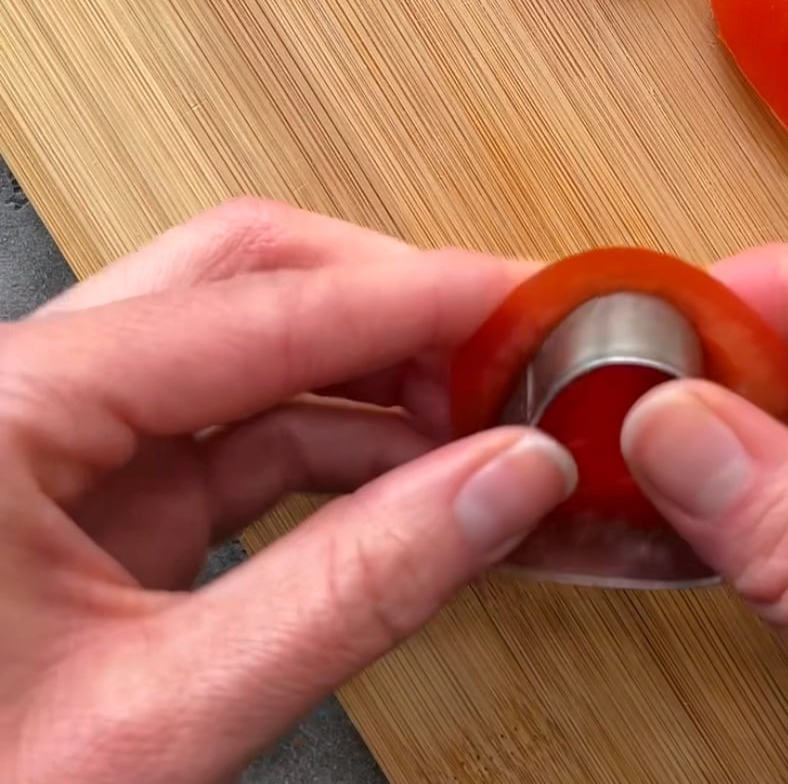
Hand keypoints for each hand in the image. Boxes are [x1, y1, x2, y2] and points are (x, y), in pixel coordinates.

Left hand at [0, 200, 574, 783]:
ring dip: (376, 378)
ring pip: (251, 351)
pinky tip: (419, 479)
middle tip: (500, 340)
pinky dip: (342, 448)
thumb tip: (502, 484)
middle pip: (247, 280)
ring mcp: (66, 445)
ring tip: (479, 419)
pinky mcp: (100, 502)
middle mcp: (30, 396)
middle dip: (389, 304)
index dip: (415, 298)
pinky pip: (243, 437)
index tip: (524, 302)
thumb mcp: (154, 720)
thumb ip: (352, 589)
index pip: (260, 306)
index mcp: (5, 408)